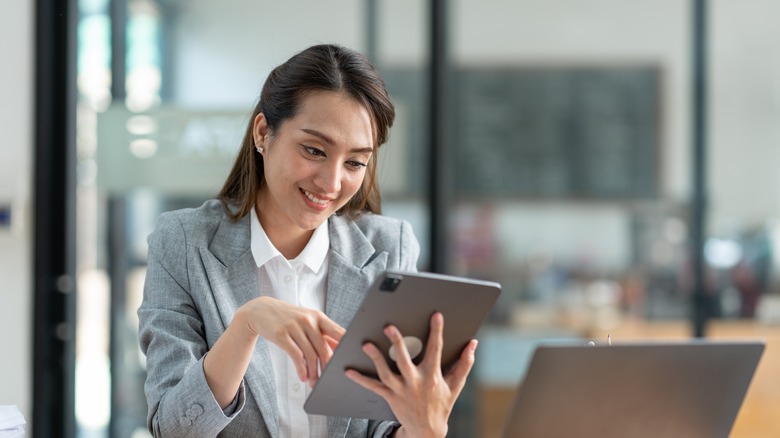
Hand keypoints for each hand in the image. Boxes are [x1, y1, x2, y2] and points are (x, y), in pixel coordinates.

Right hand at [236, 296, 344, 385]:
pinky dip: (301, 369)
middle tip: (329, 380)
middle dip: (327, 367)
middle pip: (323, 348)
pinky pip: (296, 355)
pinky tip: (303, 377)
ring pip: (309, 354)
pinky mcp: (281, 335)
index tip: (350, 360)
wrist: (261, 310)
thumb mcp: (307, 321)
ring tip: (314, 382)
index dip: (346, 346)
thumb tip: (339, 351)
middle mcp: (308, 320)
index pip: (338, 332)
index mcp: (318, 316)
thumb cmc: (289, 318)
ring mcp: (294, 327)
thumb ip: (322, 334)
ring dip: (313, 372)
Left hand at [345, 312, 477, 437]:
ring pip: (386, 373)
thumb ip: (465, 363)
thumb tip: (474, 344)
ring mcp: (401, 390)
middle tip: (389, 326)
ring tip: (366, 344)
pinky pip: (373, 387)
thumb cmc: (442, 403)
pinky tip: (348, 370)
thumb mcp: (456, 385)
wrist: (427, 431)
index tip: (436, 315)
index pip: (435, 349)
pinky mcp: (390, 397)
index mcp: (433, 376)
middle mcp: (415, 382)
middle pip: (404, 360)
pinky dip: (361, 379)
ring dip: (376, 358)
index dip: (436, 331)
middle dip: (397, 343)